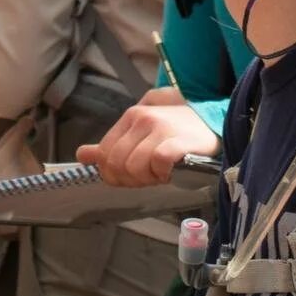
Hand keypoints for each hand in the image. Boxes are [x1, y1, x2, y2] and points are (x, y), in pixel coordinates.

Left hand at [76, 87, 219, 186]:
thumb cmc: (176, 129)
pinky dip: (162, 173)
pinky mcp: (179, 140)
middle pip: (118, 164)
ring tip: (161, 173)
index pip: (105, 155)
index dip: (114, 174)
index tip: (131, 177)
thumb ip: (112, 143)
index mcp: (130, 116)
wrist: (213, 120)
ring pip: (135, 167)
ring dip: (148, 178)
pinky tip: (170, 171)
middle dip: (131, 179)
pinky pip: (159, 163)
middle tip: (149, 176)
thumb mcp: (141, 130)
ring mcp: (160, 128)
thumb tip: (82, 155)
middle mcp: (142, 118)